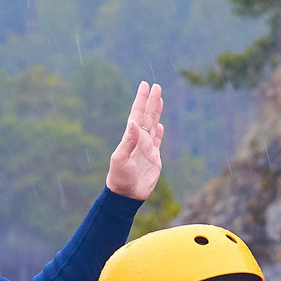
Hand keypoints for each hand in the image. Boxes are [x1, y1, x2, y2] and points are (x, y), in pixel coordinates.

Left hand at [106, 80, 167, 200]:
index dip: (141, 100)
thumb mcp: (121, 159)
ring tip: (159, 99)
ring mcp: (147, 148)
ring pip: (153, 125)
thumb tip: (133, 122)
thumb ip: (128, 140)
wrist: (126, 195)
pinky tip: (160, 125)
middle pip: (147, 116)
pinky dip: (159, 132)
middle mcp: (139, 140)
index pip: (137, 114)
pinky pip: (157, 141)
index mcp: (131, 137)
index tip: (145, 85)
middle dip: (151, 101)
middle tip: (155, 86)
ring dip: (156, 112)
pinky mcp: (154, 159)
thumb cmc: (120, 178)